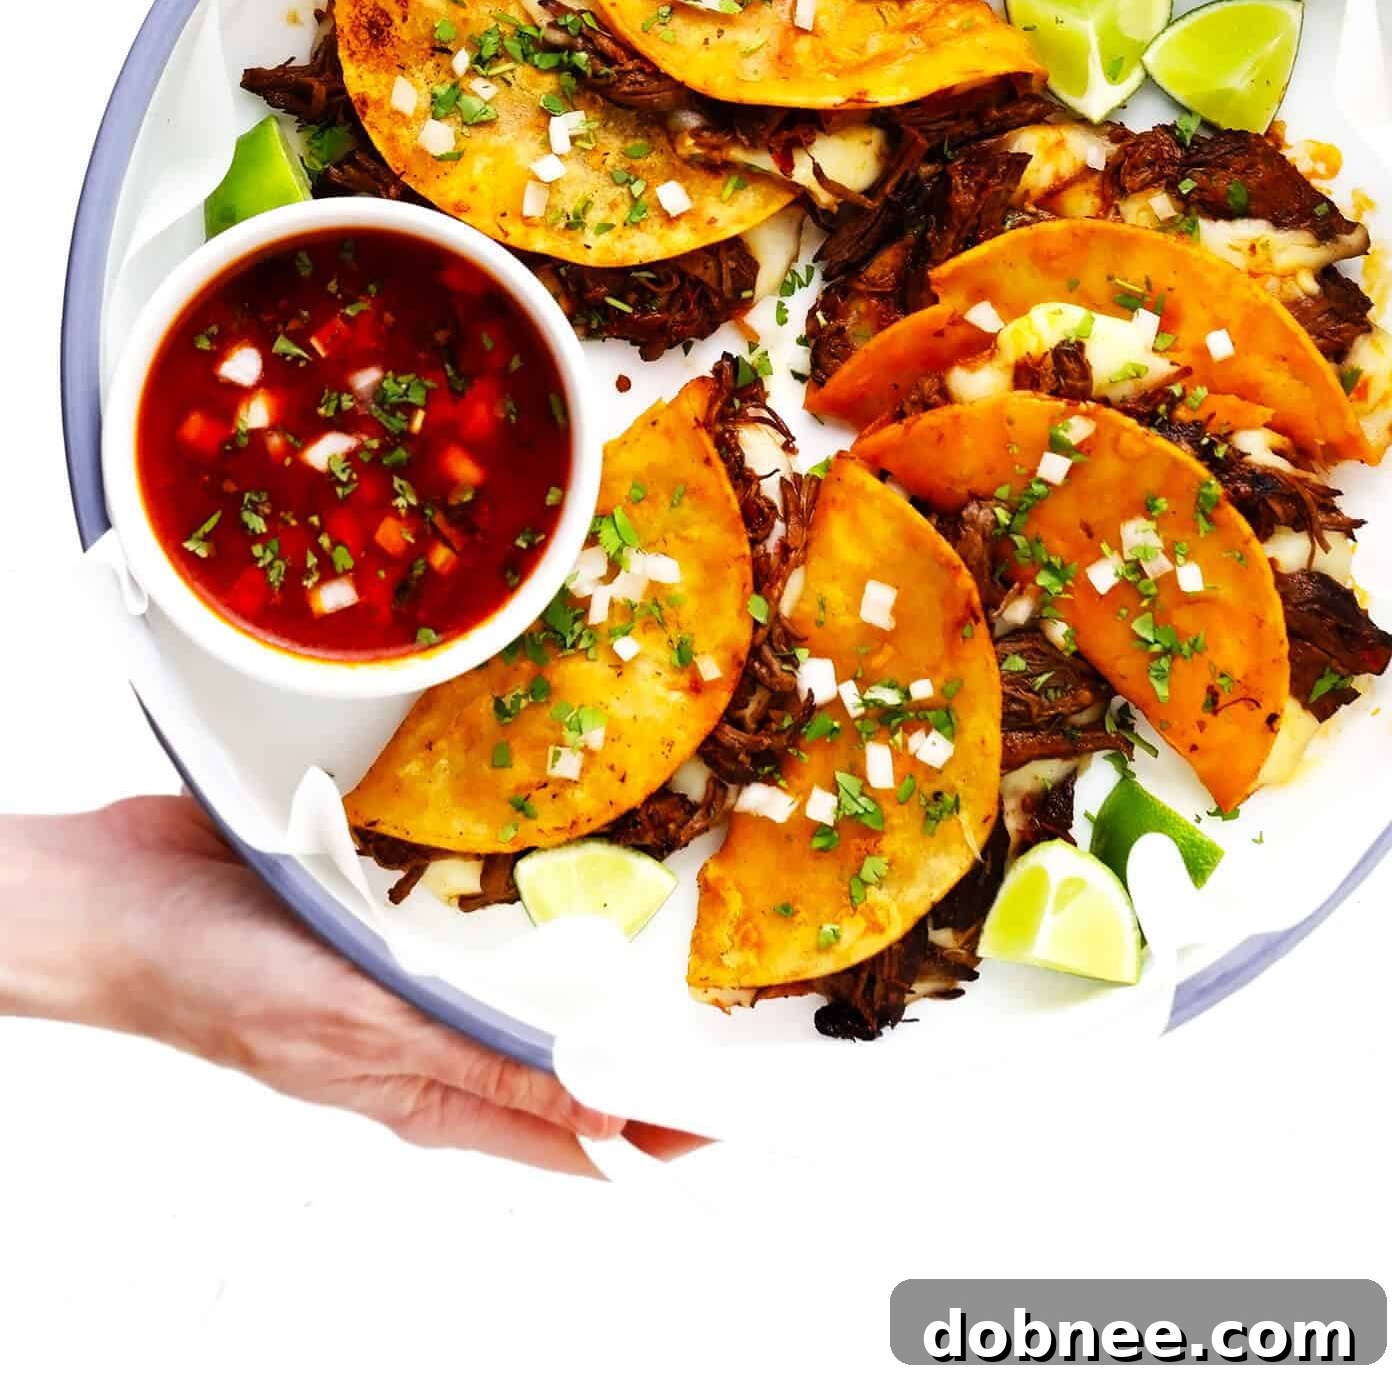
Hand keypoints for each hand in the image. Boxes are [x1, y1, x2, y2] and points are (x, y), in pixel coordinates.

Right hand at [0, 796, 695, 1173]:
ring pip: (523, 965)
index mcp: (426, 1089)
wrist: (122, 896)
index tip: (729, 1113)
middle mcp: (428, 1031)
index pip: (567, 1133)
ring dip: (585, 942)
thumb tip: (597, 1113)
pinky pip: (471, 895)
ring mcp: (408, 962)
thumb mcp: (359, 1032)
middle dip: (637, 1031)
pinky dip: (517, 875)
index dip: (650, 1131)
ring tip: (663, 904)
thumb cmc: (211, 980)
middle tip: (720, 992)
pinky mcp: (388, 899)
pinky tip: (554, 839)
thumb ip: (479, 1067)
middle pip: (559, 1048)